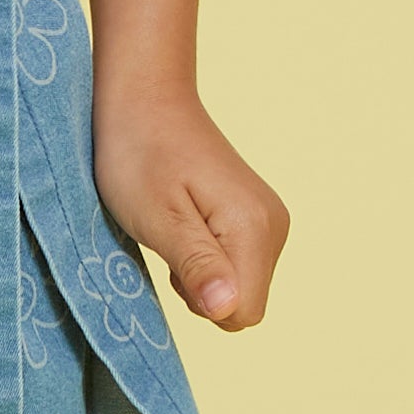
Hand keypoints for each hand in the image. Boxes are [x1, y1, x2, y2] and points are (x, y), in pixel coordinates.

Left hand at [92, 82, 287, 331]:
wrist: (146, 100)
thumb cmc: (139, 155)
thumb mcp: (157, 217)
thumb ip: (195, 266)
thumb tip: (225, 310)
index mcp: (254, 228)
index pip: (242, 314)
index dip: (200, 300)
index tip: (173, 256)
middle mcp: (274, 225)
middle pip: (244, 303)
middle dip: (201, 289)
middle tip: (169, 238)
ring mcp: (268, 219)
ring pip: (239, 285)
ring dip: (201, 272)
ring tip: (173, 226)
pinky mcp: (256, 216)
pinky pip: (236, 264)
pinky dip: (206, 257)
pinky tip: (184, 223)